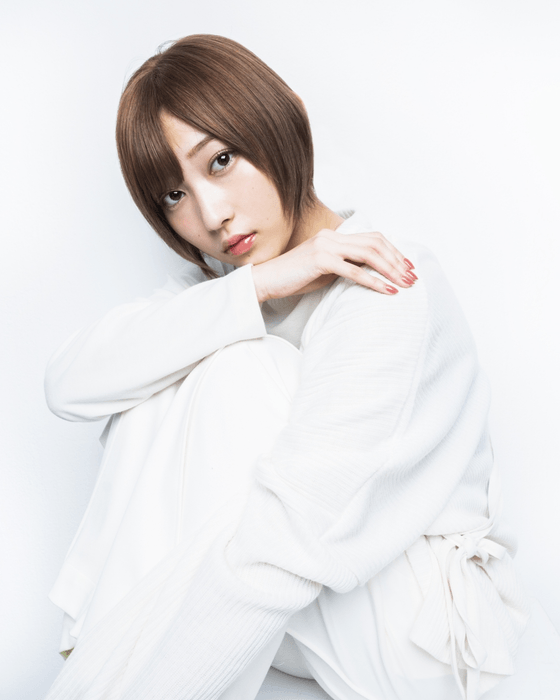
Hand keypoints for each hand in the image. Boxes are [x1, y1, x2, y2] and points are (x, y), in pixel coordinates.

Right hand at [251, 229, 416, 301]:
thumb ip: (345, 266)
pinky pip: (354, 270)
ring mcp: (326, 246)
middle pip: (376, 243)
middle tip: (412, 278)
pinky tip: (387, 291)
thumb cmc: (294, 278)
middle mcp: (332, 236)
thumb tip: (369, 274)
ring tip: (404, 285)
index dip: (394, 252)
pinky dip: (374, 281)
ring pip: (369, 254)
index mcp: (334, 236)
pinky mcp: (321, 260)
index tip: (407, 268)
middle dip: (397, 261)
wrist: (266, 281)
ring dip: (391, 270)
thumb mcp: (325, 270)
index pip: (372, 238)